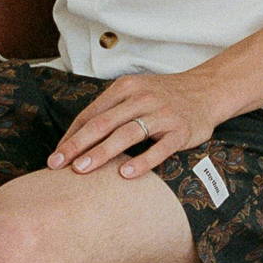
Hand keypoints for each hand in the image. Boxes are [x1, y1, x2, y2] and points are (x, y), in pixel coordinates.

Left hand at [47, 72, 219, 178]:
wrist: (207, 90)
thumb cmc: (164, 96)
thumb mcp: (135, 93)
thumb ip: (111, 111)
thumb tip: (76, 138)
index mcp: (126, 88)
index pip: (92, 114)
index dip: (71, 136)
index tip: (55, 156)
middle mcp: (142, 98)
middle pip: (103, 123)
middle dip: (77, 145)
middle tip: (57, 165)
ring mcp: (162, 114)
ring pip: (127, 134)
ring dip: (101, 152)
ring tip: (82, 170)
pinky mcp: (181, 130)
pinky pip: (159, 148)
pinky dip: (141, 161)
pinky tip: (124, 174)